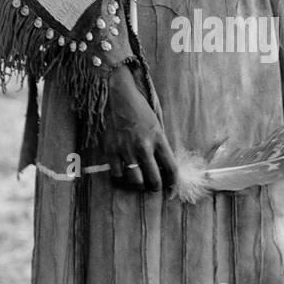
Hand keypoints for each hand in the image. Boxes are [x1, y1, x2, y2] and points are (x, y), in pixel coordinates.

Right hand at [104, 65, 178, 192]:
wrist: (117, 95)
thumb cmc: (138, 108)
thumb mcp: (156, 124)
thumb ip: (159, 144)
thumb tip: (163, 166)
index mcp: (159, 139)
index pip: (171, 169)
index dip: (173, 183)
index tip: (171, 188)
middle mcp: (144, 146)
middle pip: (154, 179)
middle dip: (156, 188)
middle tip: (154, 188)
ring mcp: (126, 149)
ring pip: (135, 181)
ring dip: (138, 186)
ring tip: (138, 184)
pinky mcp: (110, 150)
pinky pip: (116, 175)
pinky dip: (120, 180)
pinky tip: (122, 177)